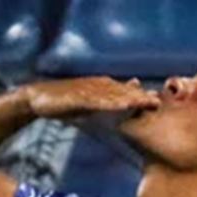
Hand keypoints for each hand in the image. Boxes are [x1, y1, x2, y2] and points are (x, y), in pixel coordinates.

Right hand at [23, 77, 159, 119]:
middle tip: (158, 102)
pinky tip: (123, 106)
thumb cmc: (65, 103)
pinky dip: (112, 103)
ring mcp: (89, 90)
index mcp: (102, 88)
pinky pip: (98, 100)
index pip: (126, 93)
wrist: (38, 98)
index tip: (157, 103)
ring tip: (146, 103)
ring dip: (131, 98)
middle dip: (141, 97)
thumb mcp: (88, 106)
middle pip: (124, 92)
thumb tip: (119, 111)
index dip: (141, 97)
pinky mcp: (79, 96)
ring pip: (114, 95)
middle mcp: (98, 85)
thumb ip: (103, 106)